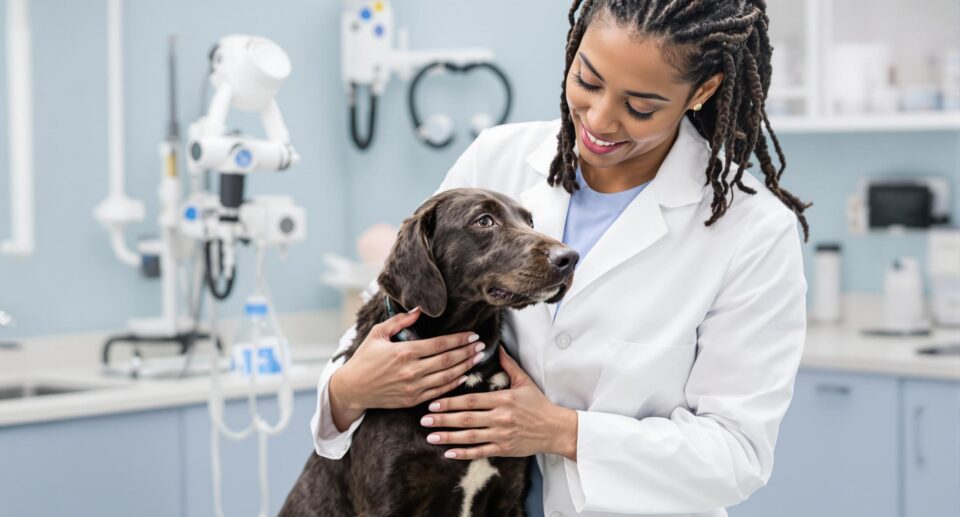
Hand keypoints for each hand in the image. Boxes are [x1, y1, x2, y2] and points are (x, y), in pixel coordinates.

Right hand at [329, 307, 486, 430]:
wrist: (352, 389)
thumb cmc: (364, 358)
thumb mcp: (377, 334)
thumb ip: (399, 321)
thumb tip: (419, 310)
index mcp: (404, 352)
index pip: (439, 344)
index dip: (459, 339)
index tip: (472, 335)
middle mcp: (411, 370)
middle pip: (448, 360)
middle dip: (467, 352)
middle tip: (481, 345)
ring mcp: (413, 387)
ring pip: (447, 376)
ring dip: (465, 367)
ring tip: (477, 358)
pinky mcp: (413, 400)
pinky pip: (439, 391)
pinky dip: (454, 383)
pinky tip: (464, 375)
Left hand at [419, 347, 578, 460]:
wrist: (555, 429)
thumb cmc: (539, 404)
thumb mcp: (524, 381)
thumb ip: (508, 365)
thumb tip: (497, 347)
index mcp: (503, 399)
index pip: (471, 400)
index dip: (451, 402)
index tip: (434, 402)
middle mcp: (500, 418)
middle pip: (466, 419)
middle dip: (443, 419)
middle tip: (424, 419)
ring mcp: (502, 435)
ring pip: (470, 437)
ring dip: (448, 437)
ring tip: (430, 436)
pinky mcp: (504, 449)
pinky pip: (480, 452)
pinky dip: (464, 453)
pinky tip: (448, 453)